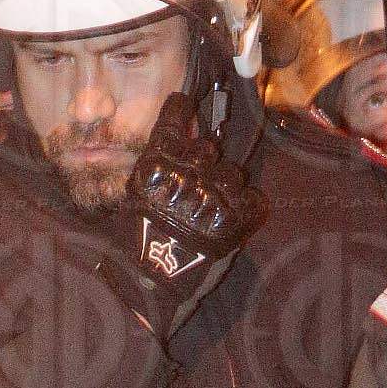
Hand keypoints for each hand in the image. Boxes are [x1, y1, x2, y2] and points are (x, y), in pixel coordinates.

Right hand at [110, 94, 266, 336]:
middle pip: (208, 148)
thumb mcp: (133, 197)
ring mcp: (210, 197)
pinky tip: (234, 215)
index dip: (180, 109)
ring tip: (214, 203)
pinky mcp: (232, 222)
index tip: (184, 102)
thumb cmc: (136, 243)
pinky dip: (247, 207)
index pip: (171, 122)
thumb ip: (154, 165)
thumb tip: (176, 133)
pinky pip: (253, 200)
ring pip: (233, 172)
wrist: (150, 285)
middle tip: (199, 178)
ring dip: (226, 185)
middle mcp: (183, 176)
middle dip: (205, 160)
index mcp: (154, 168)